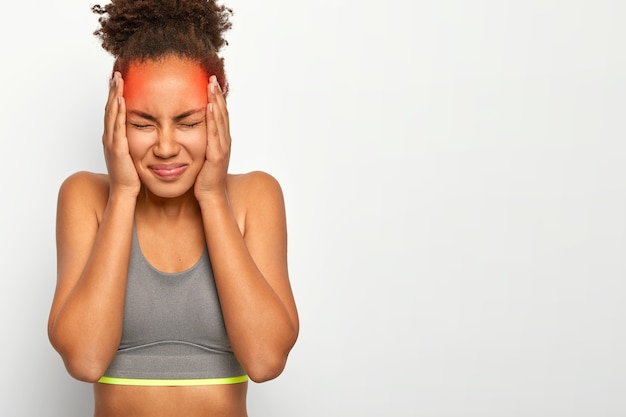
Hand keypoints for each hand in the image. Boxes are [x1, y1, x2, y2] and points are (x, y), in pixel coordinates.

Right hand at [102, 72, 140, 196]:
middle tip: (116, 74)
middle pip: (110, 109)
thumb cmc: (131, 176)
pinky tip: (121, 101)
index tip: (119, 81)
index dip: (115, 96)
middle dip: (113, 91)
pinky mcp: (117, 149)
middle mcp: (110, 137)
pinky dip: (119, 113)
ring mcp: (112, 142)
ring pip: (111, 114)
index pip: (114, 112)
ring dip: (114, 96)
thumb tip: (145, 133)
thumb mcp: (134, 154)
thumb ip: (135, 142)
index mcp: (114, 138)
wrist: (125, 192)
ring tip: (117, 80)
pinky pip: (117, 127)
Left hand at [194, 75, 230, 199]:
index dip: (216, 98)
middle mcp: (224, 141)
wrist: (210, 197)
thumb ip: (198, 143)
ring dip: (216, 101)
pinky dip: (213, 119)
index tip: (210, 83)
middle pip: (222, 113)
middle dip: (217, 94)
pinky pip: (215, 133)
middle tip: (212, 77)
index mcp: (220, 140)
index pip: (219, 115)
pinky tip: (209, 107)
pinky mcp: (217, 155)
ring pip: (220, 120)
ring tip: (211, 85)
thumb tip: (187, 132)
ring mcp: (222, 148)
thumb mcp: (200, 157)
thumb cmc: (203, 180)